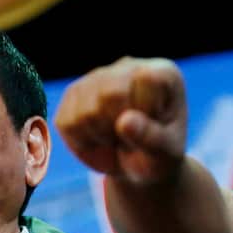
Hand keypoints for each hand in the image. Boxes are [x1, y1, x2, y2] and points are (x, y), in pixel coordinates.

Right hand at [54, 57, 187, 184]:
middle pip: (108, 94)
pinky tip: (99, 138)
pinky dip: (82, 141)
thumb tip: (124, 121)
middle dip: (117, 128)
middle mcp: (128, 67)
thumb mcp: (166, 154)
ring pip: (84, 110)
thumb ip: (151, 137)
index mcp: (162, 73)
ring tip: (116, 138)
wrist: (136, 165)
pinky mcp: (72, 95)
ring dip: (100, 136)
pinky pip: (67, 123)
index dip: (144, 111)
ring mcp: (96, 78)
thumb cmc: (157, 156)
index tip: (153, 128)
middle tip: (130, 139)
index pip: (144, 78)